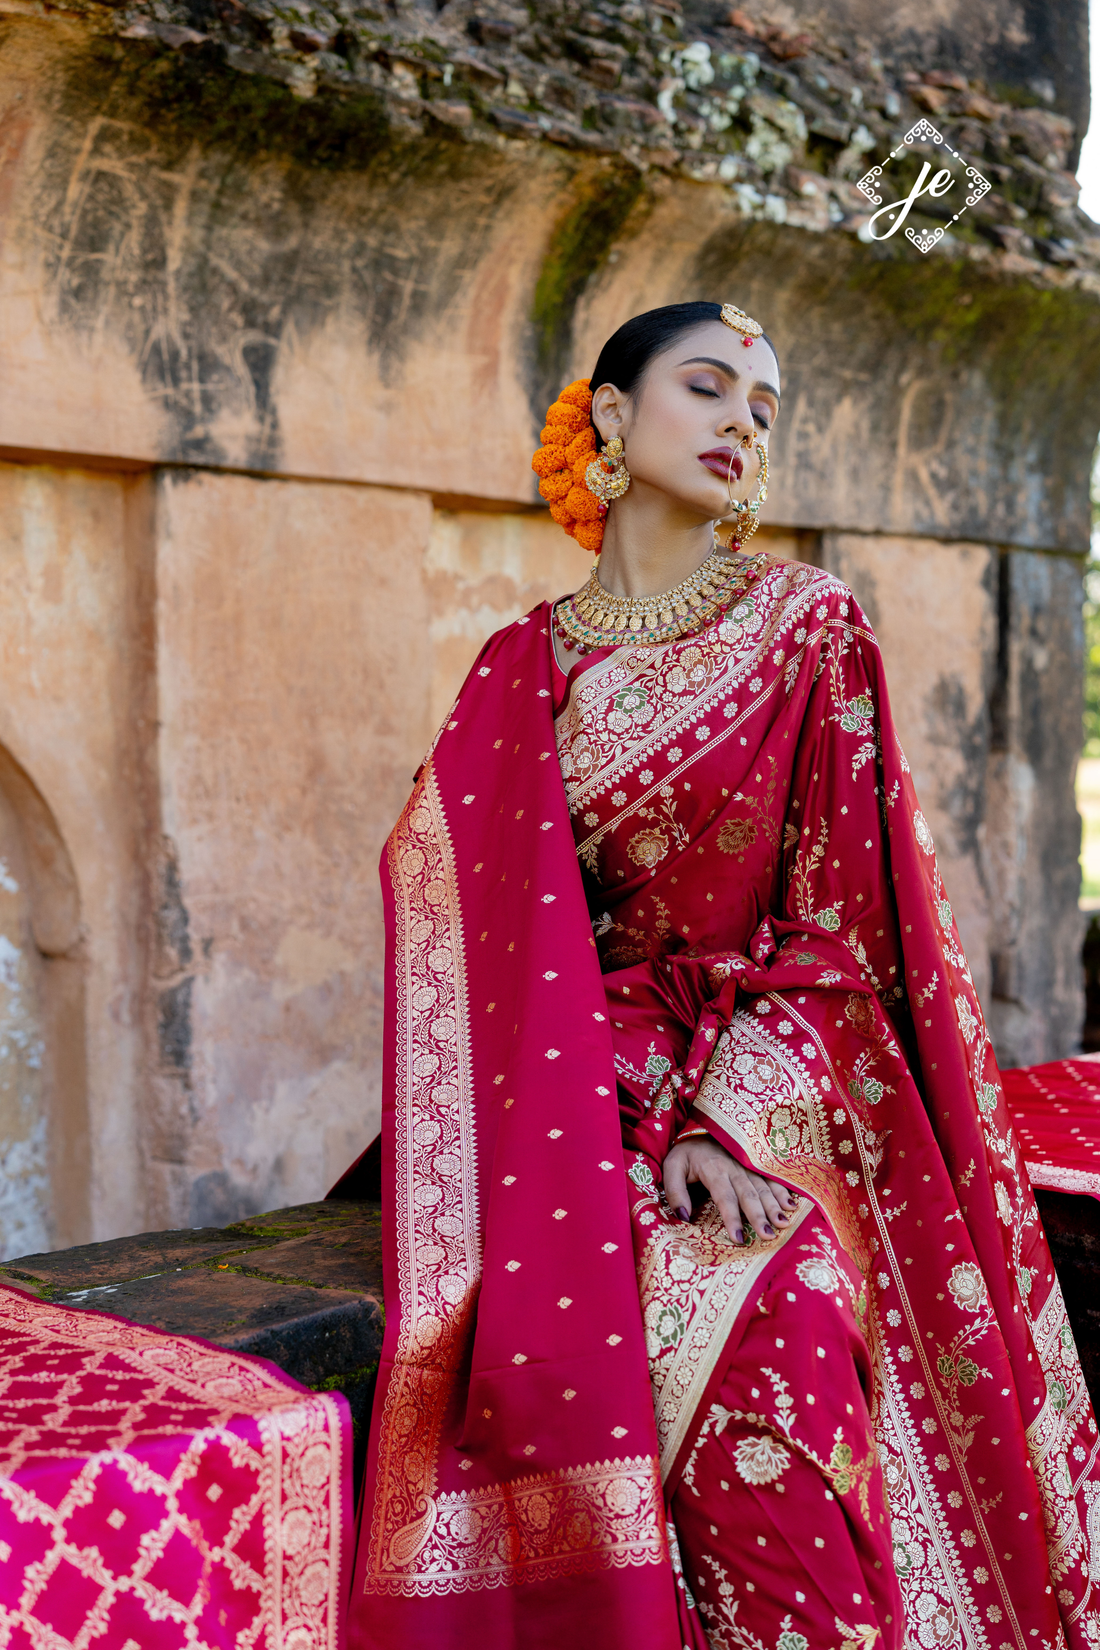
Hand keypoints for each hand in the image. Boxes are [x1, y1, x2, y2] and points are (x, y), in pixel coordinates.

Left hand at [662, 1136, 797, 1244]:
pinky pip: (770, 1177)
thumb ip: (675, 1191)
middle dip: (759, 1215)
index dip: (732, 1218)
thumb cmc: (686, 1153)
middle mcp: (734, 1167)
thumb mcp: (672, 1167)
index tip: (739, 1238)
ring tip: (784, 1223)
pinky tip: (791, 1205)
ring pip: (763, 1187)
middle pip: (749, 1194)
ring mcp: (747, 1164)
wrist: (700, 1128)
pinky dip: (782, 1190)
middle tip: (769, 1235)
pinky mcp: (755, 1163)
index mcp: (713, 1169)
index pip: (725, 1197)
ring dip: (774, 1205)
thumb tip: (684, 1217)